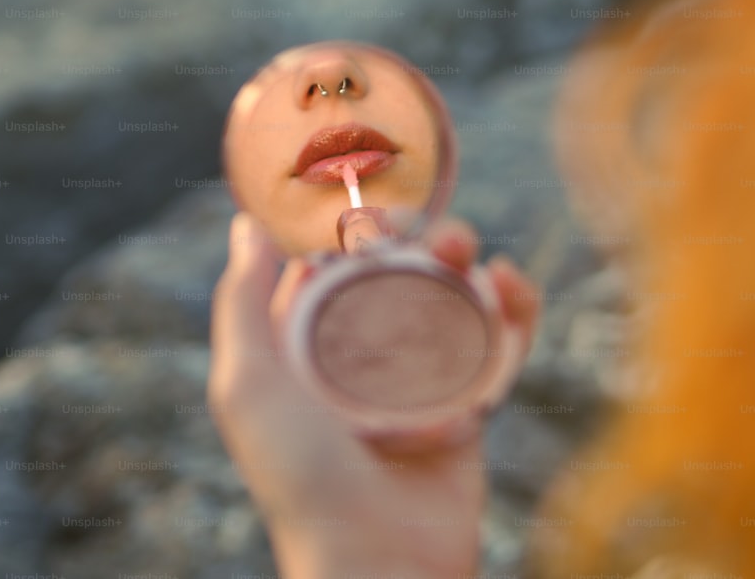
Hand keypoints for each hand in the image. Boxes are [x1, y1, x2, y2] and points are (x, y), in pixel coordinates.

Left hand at [209, 212, 539, 578]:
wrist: (378, 560)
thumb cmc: (301, 475)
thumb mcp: (249, 384)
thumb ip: (241, 302)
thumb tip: (245, 225)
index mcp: (314, 346)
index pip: (338, 267)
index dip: (357, 230)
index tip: (374, 209)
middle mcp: (368, 357)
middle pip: (403, 274)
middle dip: (420, 238)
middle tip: (434, 234)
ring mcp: (423, 378)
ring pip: (453, 297)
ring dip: (467, 262)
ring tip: (466, 253)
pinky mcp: (472, 401)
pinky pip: (499, 341)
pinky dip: (513, 307)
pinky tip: (509, 284)